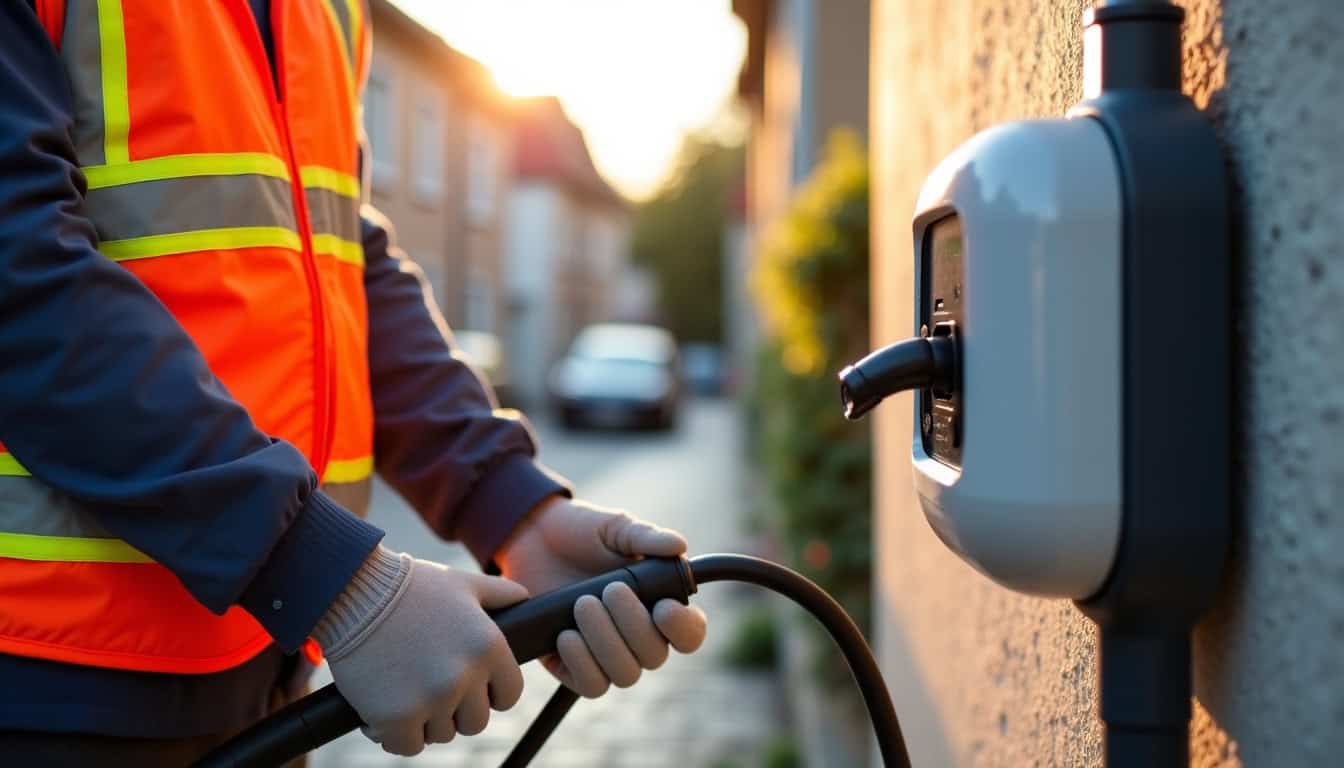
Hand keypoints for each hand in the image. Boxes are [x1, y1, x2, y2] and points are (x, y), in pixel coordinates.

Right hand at [323, 550, 528, 755]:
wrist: (352, 591)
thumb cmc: (410, 586)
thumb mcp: (464, 583)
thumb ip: (501, 593)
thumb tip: (526, 598)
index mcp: (489, 646)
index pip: (509, 695)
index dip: (490, 693)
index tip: (469, 685)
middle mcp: (466, 675)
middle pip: (475, 722)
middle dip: (456, 709)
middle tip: (429, 686)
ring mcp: (431, 699)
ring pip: (441, 734)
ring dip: (424, 720)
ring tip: (404, 690)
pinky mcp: (396, 717)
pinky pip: (407, 746)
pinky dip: (393, 734)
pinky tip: (380, 709)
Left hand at [496, 497, 707, 697]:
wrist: (532, 538)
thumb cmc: (582, 532)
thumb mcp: (615, 528)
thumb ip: (647, 536)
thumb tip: (679, 545)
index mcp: (659, 603)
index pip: (689, 634)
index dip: (684, 629)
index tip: (664, 607)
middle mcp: (638, 635)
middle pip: (655, 656)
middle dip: (633, 624)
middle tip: (610, 589)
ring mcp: (606, 652)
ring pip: (624, 674)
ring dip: (605, 642)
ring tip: (583, 604)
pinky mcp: (572, 664)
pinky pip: (590, 685)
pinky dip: (582, 663)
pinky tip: (566, 635)